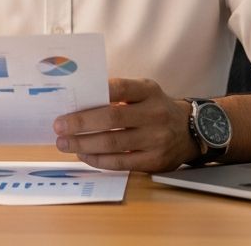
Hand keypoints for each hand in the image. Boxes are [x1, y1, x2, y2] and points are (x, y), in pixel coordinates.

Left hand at [52, 78, 196, 172]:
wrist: (191, 131)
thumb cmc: (156, 108)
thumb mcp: (145, 92)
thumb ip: (119, 93)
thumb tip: (80, 99)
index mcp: (149, 91)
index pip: (120, 88)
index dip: (95, 93)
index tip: (70, 100)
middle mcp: (155, 114)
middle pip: (112, 118)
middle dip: (81, 123)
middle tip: (59, 126)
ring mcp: (156, 139)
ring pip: (113, 143)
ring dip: (83, 144)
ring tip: (64, 143)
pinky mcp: (154, 161)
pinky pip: (120, 162)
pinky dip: (98, 159)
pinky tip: (84, 154)